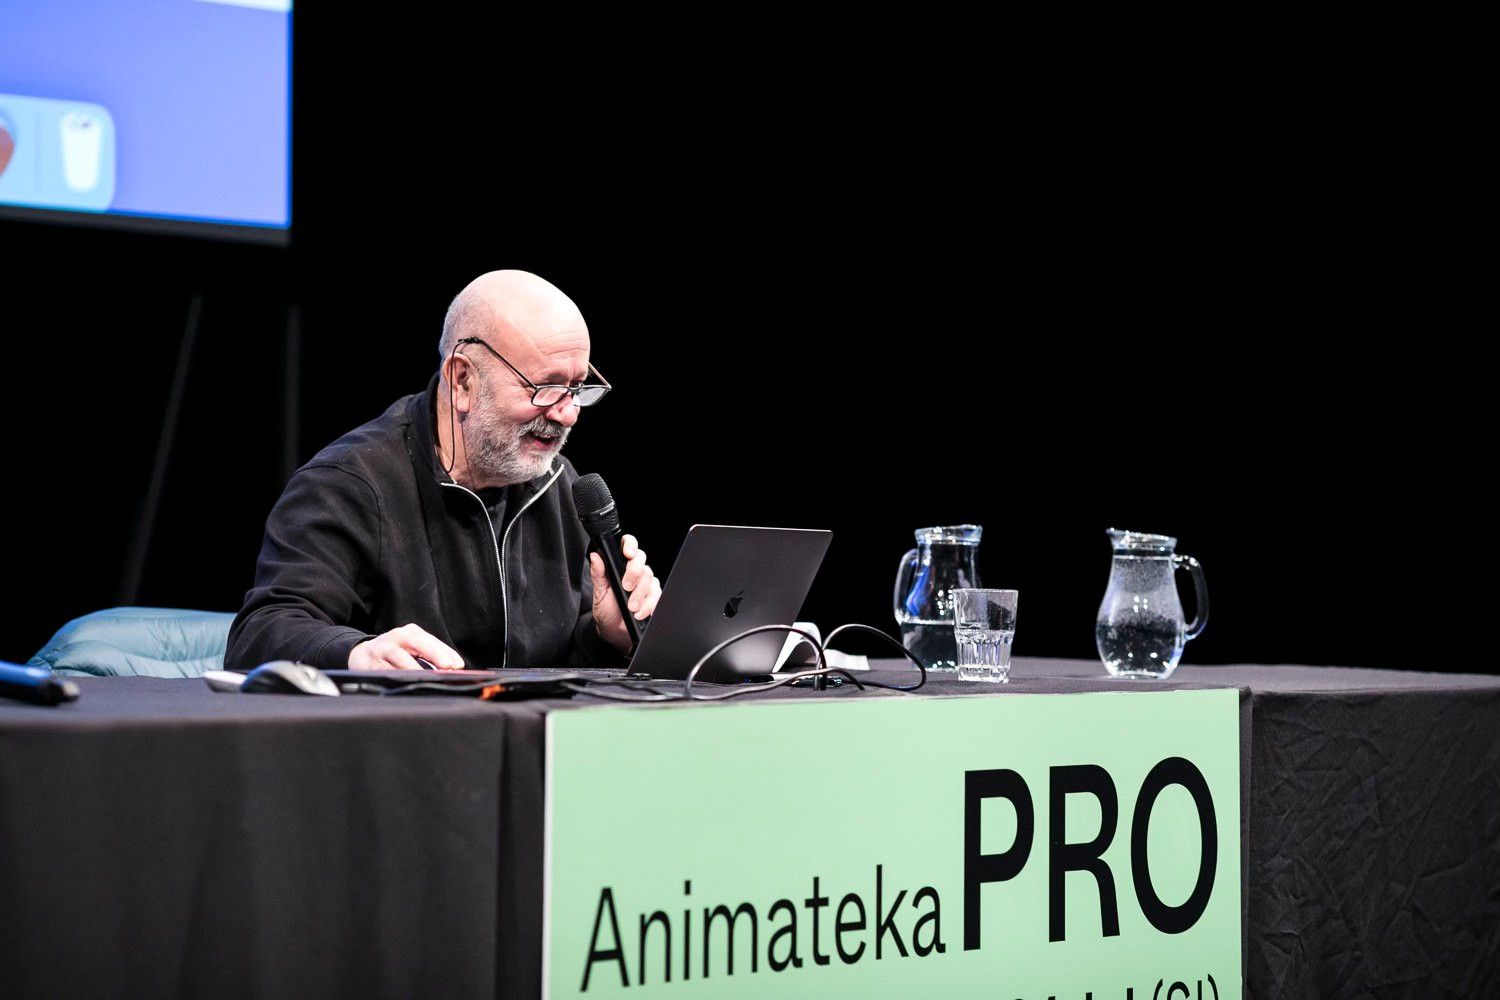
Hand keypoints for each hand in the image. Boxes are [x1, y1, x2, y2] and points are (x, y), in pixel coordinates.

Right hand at [348, 623, 464, 669]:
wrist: (360, 654)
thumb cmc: (393, 653)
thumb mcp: (411, 649)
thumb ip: (430, 658)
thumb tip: (453, 671)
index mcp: (411, 633)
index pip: (432, 641)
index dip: (446, 652)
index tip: (458, 665)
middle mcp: (397, 637)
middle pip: (417, 642)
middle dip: (434, 653)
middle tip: (447, 666)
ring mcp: (383, 649)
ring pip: (399, 656)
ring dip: (414, 667)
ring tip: (427, 676)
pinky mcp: (370, 663)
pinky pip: (383, 669)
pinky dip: (394, 676)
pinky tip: (404, 683)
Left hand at [590, 533, 661, 653]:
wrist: (614, 631)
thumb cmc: (606, 609)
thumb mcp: (599, 592)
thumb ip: (598, 574)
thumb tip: (595, 556)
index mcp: (619, 564)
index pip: (628, 545)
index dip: (630, 545)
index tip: (627, 554)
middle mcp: (634, 570)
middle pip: (641, 560)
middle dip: (634, 573)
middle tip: (626, 587)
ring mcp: (645, 583)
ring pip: (649, 578)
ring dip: (640, 594)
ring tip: (631, 607)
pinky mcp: (654, 595)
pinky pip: (657, 594)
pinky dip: (649, 604)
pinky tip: (640, 612)